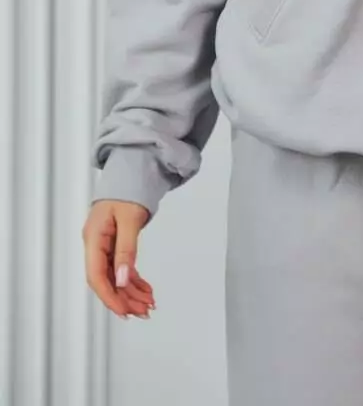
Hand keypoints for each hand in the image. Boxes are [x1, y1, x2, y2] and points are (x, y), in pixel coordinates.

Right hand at [83, 199, 154, 319]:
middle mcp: (96, 244)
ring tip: (148, 304)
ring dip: (131, 292)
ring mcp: (104, 245)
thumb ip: (126, 250)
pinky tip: (146, 290)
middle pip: (107, 280)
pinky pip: (122, 268)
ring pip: (116, 277)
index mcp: (94, 238)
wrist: (132, 171)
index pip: (96, 276)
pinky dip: (134, 280)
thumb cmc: (128, 189)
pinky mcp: (114, 244)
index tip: (125, 311)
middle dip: (124, 298)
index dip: (110, 297)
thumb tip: (122, 280)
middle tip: (144, 311)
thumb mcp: (129, 219)